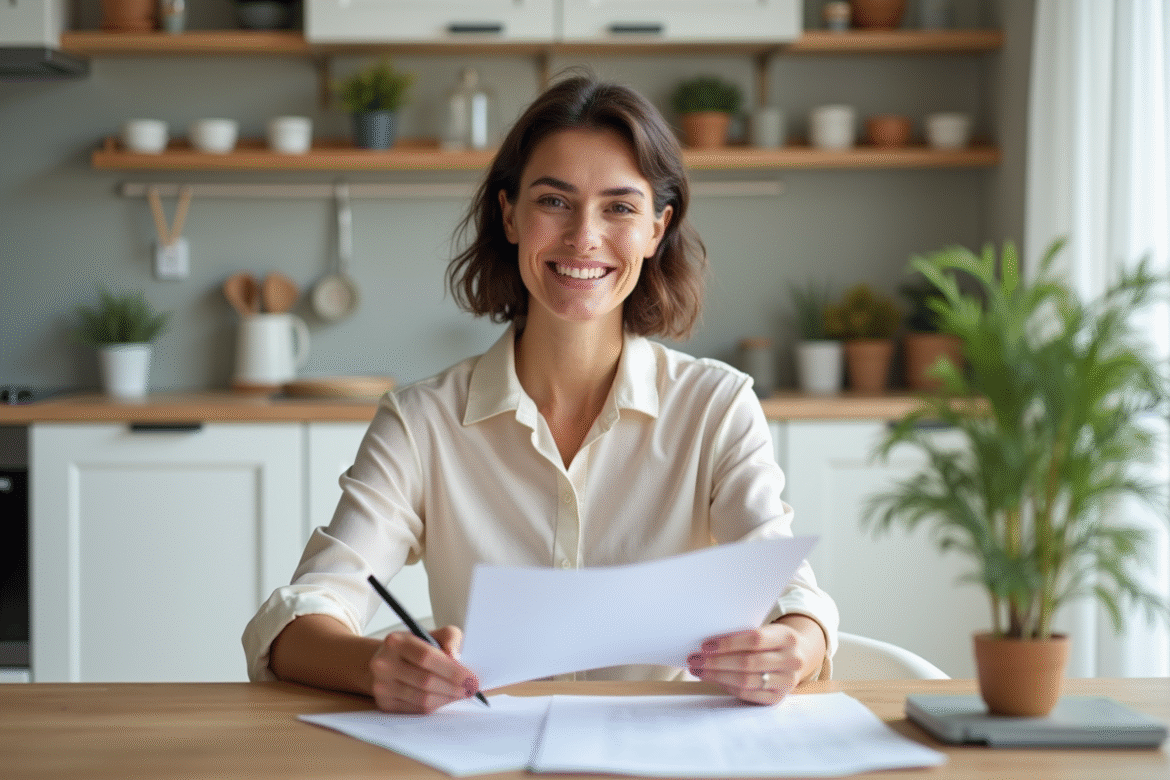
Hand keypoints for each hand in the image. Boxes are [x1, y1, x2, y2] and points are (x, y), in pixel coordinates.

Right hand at [368, 625, 481, 713]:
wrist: (385, 662)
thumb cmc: (414, 648)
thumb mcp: (431, 634)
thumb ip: (449, 638)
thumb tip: (456, 657)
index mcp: (396, 642)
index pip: (427, 657)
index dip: (452, 670)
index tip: (471, 677)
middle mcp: (383, 664)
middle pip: (426, 681)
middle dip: (454, 687)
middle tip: (471, 689)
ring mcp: (381, 686)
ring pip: (422, 699)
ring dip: (447, 698)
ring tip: (461, 694)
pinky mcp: (384, 704)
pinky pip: (416, 710)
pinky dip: (436, 706)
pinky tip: (445, 698)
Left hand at [686, 616, 824, 704]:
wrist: (798, 657)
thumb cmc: (772, 641)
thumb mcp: (766, 631)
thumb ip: (743, 635)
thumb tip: (707, 644)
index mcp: (787, 638)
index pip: (755, 640)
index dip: (728, 643)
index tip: (705, 646)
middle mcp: (791, 661)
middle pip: (748, 663)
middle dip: (717, 662)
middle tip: (695, 660)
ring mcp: (786, 682)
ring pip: (746, 681)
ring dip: (717, 676)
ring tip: (699, 670)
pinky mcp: (778, 698)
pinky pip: (748, 694)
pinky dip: (727, 687)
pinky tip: (714, 680)